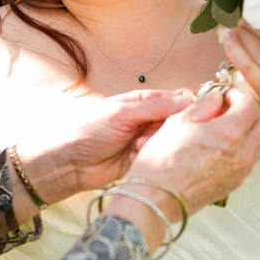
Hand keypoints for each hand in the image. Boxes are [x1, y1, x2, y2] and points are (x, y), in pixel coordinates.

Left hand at [14, 89, 194, 203]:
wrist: (71, 163)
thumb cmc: (89, 130)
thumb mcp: (121, 113)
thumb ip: (154, 106)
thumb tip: (187, 97)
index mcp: (143, 101)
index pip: (179, 98)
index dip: (188, 106)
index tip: (187, 115)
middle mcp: (149, 119)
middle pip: (179, 121)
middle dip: (170, 128)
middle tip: (151, 132)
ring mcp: (147, 140)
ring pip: (171, 140)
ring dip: (158, 143)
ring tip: (136, 145)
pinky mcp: (144, 160)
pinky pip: (160, 157)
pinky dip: (151, 157)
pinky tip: (135, 156)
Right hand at [125, 87, 259, 213]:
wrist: (157, 197)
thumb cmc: (163, 163)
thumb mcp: (178, 121)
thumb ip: (203, 105)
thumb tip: (215, 99)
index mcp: (229, 134)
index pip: (250, 105)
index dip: (237, 95)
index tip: (226, 95)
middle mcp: (241, 154)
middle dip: (248, 112)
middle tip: (229, 109)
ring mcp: (240, 171)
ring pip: (259, 143)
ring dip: (247, 131)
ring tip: (224, 128)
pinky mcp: (234, 183)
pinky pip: (249, 160)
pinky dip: (242, 148)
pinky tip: (221, 146)